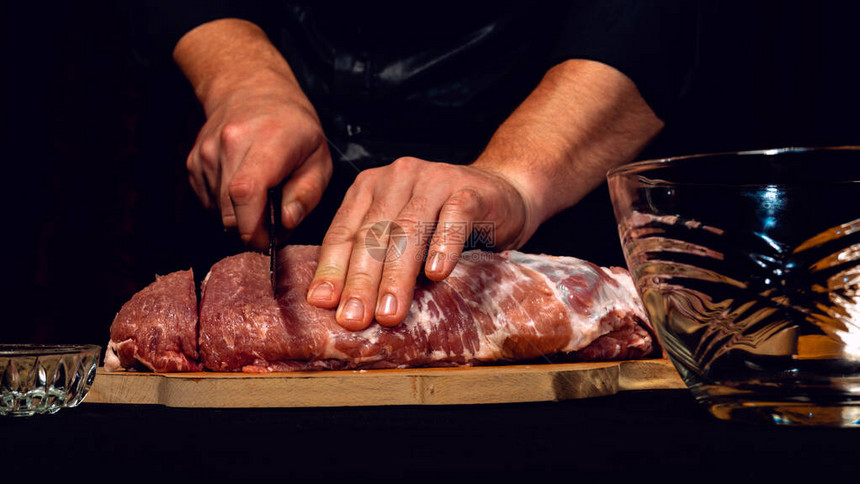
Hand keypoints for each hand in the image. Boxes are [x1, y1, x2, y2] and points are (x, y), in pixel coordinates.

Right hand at [186, 84, 331, 248]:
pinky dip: (228, 206)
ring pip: (219, 212)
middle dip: (252, 230)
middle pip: (230, 212)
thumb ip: (307, 194)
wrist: (252, 91)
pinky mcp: (194, 163)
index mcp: (266, 141)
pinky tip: (244, 187)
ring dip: (241, 217)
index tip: (271, 240)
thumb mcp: (319, 159)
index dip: (255, 228)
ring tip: (262, 196)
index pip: (246, 192)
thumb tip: (287, 224)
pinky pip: (209, 203)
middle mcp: (229, 145)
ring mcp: (206, 154)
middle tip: (274, 222)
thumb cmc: (293, 128)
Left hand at [306, 157, 528, 329]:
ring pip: (409, 231)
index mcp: (370, 189)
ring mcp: (434, 181)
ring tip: (389, 312)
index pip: (344, 232)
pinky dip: (443, 247)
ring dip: (397, 275)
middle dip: (361, 281)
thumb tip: (340, 306)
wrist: (501, 193)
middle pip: (373, 235)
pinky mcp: (469, 191)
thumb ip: (374, 259)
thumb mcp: (400, 237)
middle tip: (354, 318)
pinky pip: (454, 219)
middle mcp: (397, 178)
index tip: (324, 304)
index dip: (333, 270)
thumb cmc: (444, 221)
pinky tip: (436, 274)